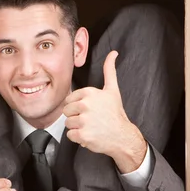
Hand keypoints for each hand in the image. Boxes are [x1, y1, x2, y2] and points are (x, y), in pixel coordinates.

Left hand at [63, 50, 146, 172]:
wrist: (122, 136)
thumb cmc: (115, 113)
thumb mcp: (112, 90)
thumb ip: (109, 70)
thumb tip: (113, 53)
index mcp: (89, 93)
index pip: (69, 99)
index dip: (78, 106)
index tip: (90, 109)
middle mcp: (86, 105)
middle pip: (66, 111)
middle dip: (76, 116)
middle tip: (91, 119)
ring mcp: (84, 121)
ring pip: (68, 123)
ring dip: (77, 127)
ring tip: (91, 127)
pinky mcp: (83, 135)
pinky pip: (70, 135)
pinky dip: (78, 138)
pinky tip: (89, 135)